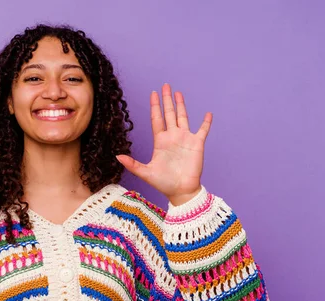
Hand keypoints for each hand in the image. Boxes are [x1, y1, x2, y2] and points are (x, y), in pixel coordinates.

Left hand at [116, 83, 211, 204]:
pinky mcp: (197, 144)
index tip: (153, 94)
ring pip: (183, 117)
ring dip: (181, 105)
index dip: (155, 106)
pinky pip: (203, 130)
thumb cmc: (163, 183)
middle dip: (166, 100)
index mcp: (160, 141)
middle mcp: (172, 137)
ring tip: (179, 93)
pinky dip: (206, 122)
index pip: (156, 119)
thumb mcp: (145, 172)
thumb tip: (117, 156)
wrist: (181, 191)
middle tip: (165, 86)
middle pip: (168, 114)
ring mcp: (185, 139)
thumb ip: (132, 164)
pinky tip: (207, 113)